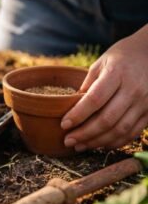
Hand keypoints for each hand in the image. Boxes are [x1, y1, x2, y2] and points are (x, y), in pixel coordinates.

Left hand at [62, 27, 147, 150]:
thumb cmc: (121, 58)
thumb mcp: (100, 64)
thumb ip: (87, 85)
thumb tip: (71, 110)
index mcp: (118, 73)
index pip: (95, 99)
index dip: (78, 115)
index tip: (64, 124)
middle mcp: (134, 88)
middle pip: (107, 119)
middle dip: (84, 134)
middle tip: (68, 140)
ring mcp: (146, 101)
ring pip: (120, 130)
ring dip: (97, 141)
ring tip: (80, 146)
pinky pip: (133, 132)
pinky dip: (115, 142)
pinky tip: (100, 144)